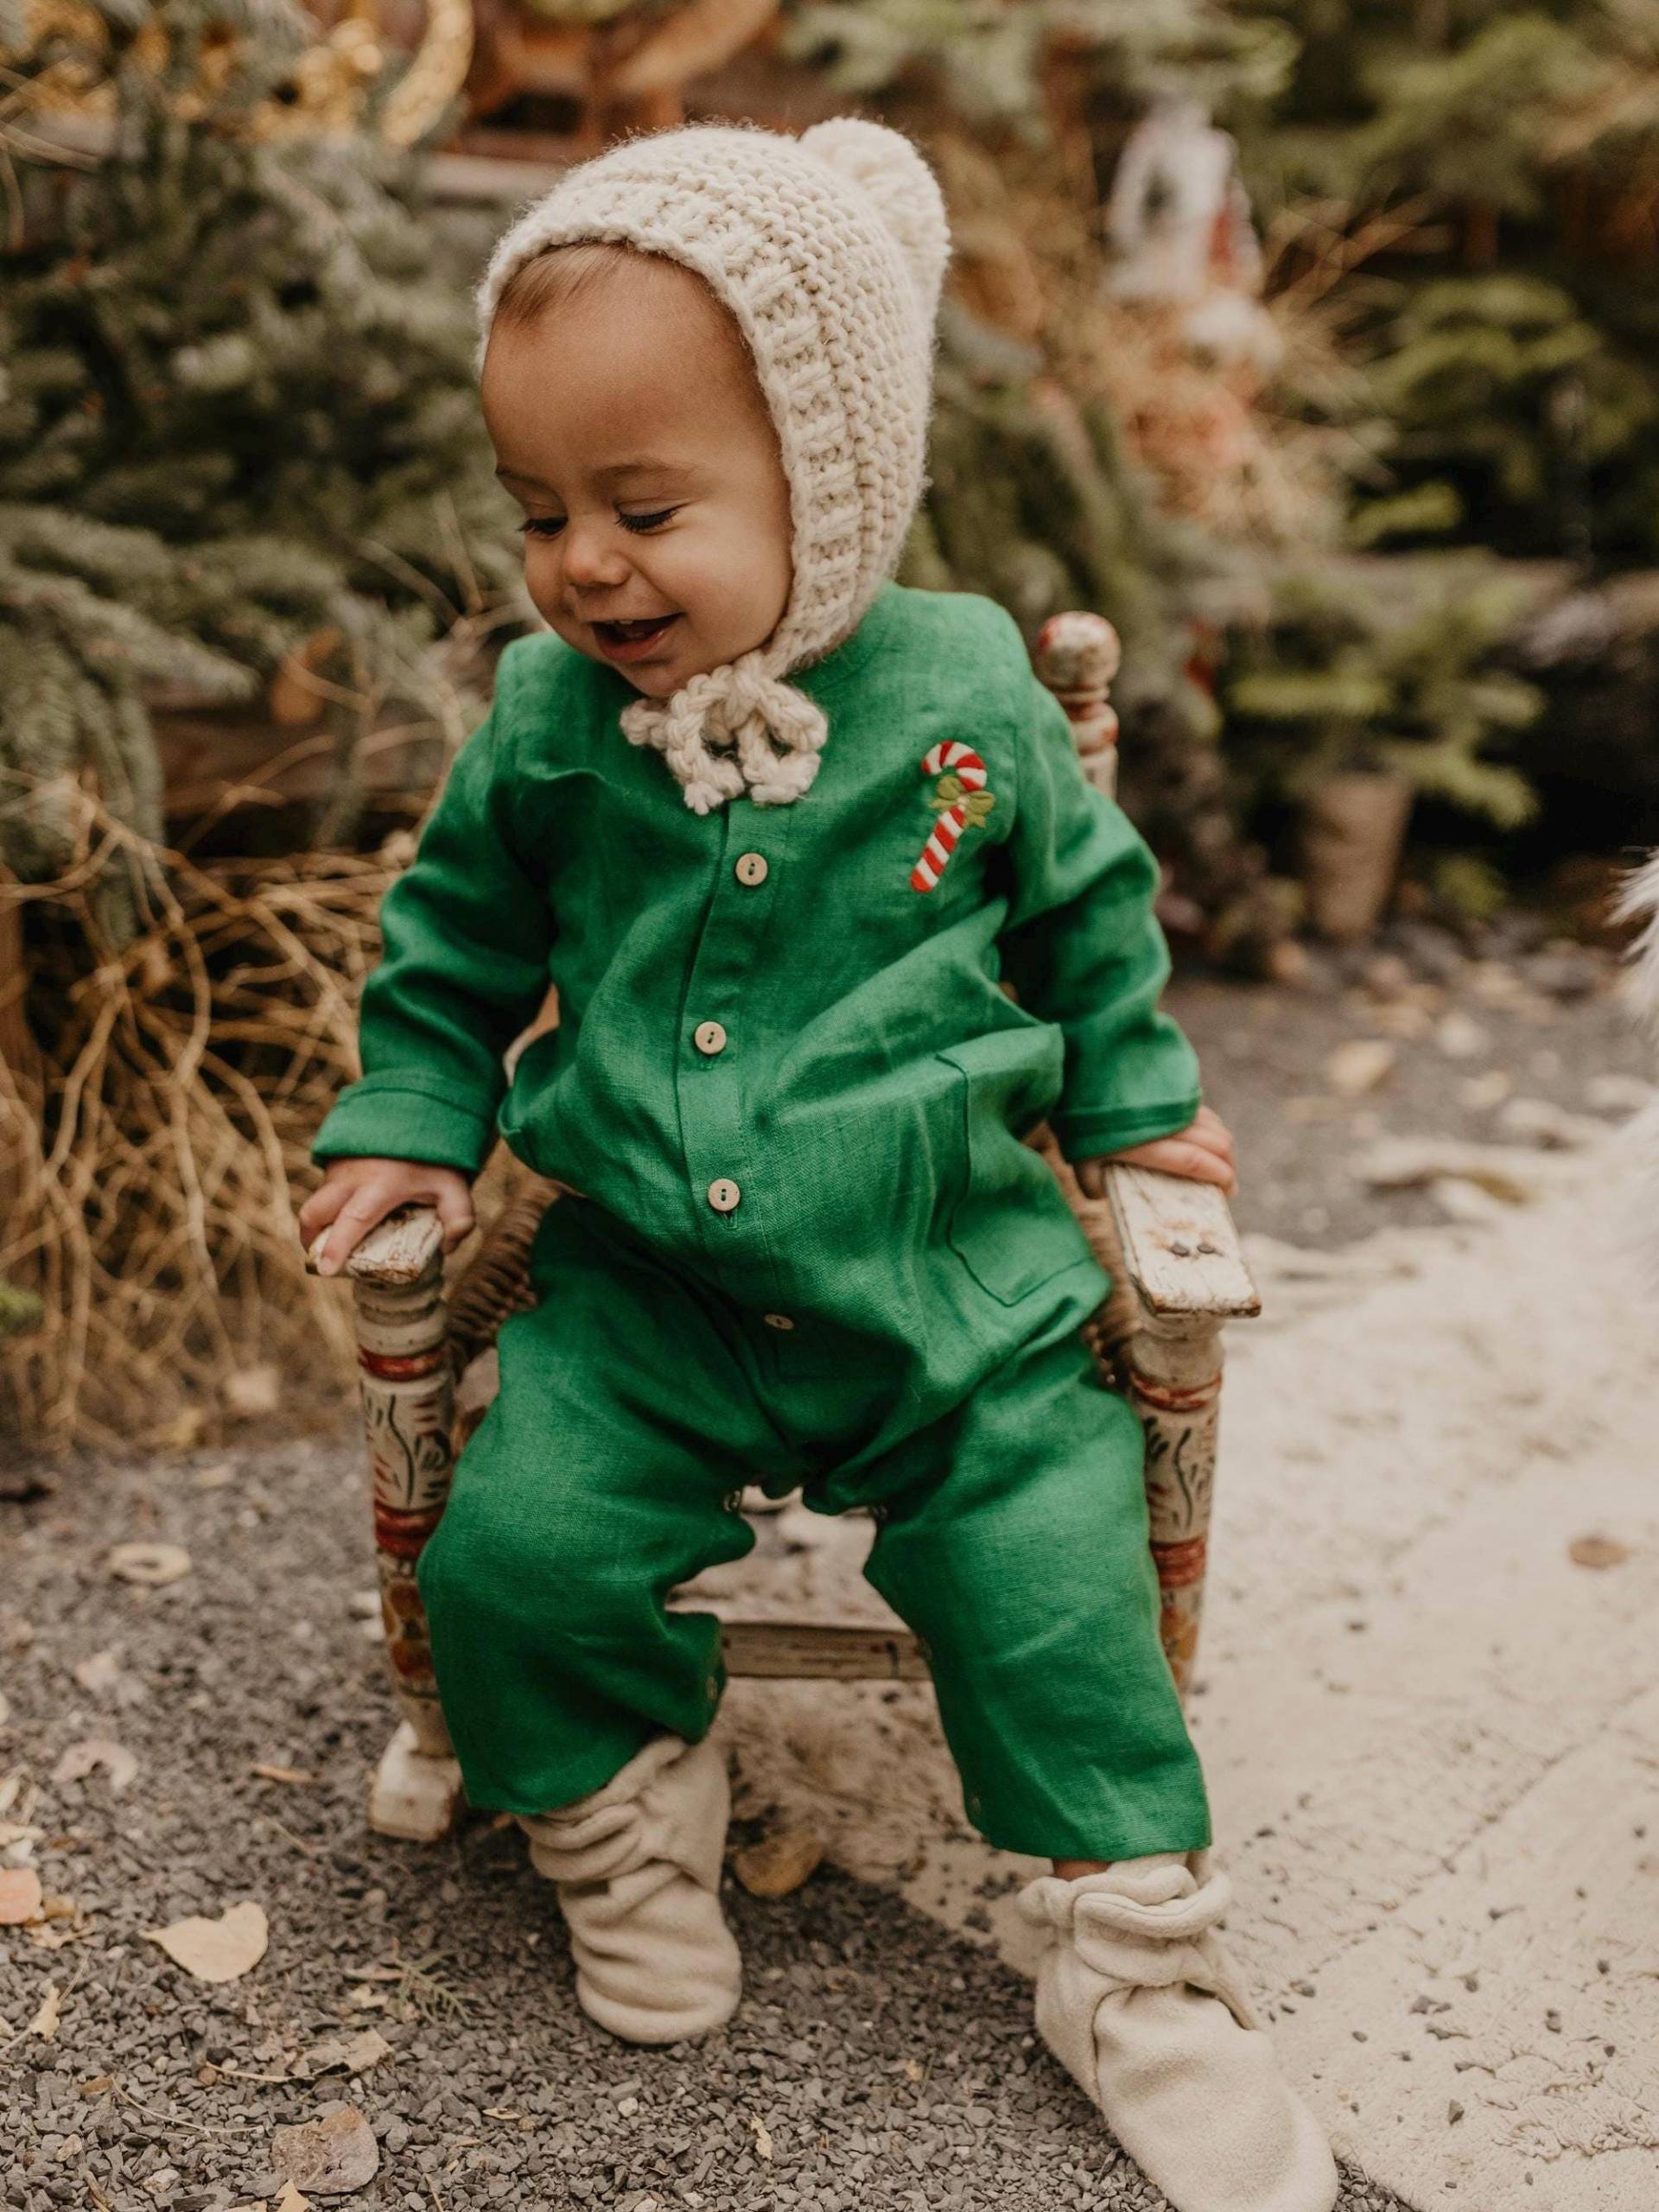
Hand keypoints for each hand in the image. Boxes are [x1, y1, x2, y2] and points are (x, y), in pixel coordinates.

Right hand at [298, 1157, 475, 1277]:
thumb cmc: (434, 1157)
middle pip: (315, 1213)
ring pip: (316, 1203)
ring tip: (336, 1243)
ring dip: (319, 1225)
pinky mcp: (333, 1163)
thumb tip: (449, 1246)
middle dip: (311, 1240)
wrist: (416, 1114)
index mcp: (381, 1184)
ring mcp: (339, 1168)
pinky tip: (347, 1218)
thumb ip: (459, 1216)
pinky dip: (328, 1209)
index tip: (325, 1270)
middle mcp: (352, 1177)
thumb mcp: (453, 1186)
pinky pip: (324, 1191)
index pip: (353, 1219)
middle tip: (322, 1261)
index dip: (337, 1246)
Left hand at [1075, 1104, 1236, 1199]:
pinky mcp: (1177, 1092)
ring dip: (1225, 1150)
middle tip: (1227, 1186)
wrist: (1080, 1079)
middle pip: (1215, 1144)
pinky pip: (1207, 1114)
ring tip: (1222, 1168)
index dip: (1218, 1176)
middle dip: (1228, 1168)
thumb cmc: (1079, 1128)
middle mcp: (1166, 1122)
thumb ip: (1097, 1187)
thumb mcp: (1083, 1165)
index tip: (1227, 1192)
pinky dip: (1216, 1131)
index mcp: (1145, 1144)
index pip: (1193, 1161)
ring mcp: (1174, 1104)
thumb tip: (1111, 1199)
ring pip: (1216, 1128)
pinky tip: (1211, 1144)